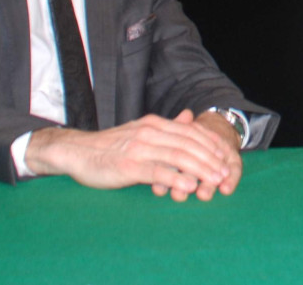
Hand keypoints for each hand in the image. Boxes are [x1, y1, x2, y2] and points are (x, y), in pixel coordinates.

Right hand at [25, 109, 235, 201]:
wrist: (76, 151)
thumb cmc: (110, 146)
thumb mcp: (140, 131)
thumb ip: (166, 126)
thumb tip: (189, 116)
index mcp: (154, 124)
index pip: (190, 132)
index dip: (210, 144)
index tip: (225, 155)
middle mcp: (149, 132)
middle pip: (188, 144)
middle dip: (210, 159)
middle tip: (225, 173)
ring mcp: (139, 148)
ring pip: (177, 157)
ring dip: (200, 170)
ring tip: (215, 181)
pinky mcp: (128, 165)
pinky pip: (157, 172)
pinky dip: (175, 179)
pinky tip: (189, 186)